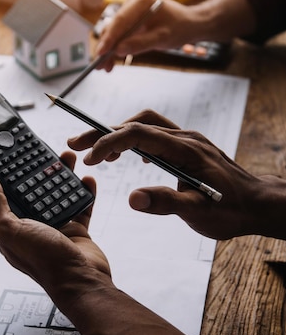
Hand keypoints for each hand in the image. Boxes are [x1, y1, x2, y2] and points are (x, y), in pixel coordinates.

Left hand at [0, 152, 110, 303]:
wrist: (82, 281)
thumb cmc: (45, 261)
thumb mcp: (10, 229)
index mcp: (11, 227)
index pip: (5, 194)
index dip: (8, 173)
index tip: (11, 152)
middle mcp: (32, 226)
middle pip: (34, 190)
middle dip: (39, 170)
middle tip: (44, 150)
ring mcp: (56, 228)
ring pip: (58, 193)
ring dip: (63, 175)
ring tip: (68, 157)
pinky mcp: (76, 230)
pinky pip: (81, 205)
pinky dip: (84, 191)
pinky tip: (86, 179)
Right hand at [68, 110, 285, 239]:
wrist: (258, 203)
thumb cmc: (232, 210)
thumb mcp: (199, 212)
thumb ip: (166, 203)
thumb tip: (131, 199)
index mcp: (185, 149)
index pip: (139, 133)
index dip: (110, 141)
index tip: (90, 157)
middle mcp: (185, 138)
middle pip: (137, 122)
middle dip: (104, 131)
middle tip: (76, 143)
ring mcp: (187, 140)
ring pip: (145, 124)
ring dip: (118, 133)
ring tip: (97, 152)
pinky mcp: (188, 147)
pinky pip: (155, 133)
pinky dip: (135, 139)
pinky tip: (130, 156)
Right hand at [94, 0, 256, 71]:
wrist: (189, 23)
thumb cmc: (180, 28)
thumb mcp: (162, 38)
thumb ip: (140, 43)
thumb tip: (118, 51)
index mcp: (141, 1)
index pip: (120, 21)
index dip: (108, 39)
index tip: (101, 53)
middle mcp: (133, 0)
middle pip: (114, 26)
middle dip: (107, 47)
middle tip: (100, 66)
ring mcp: (130, 7)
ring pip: (115, 31)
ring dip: (110, 49)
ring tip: (106, 68)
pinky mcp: (130, 16)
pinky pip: (120, 32)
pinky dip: (117, 46)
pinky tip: (113, 61)